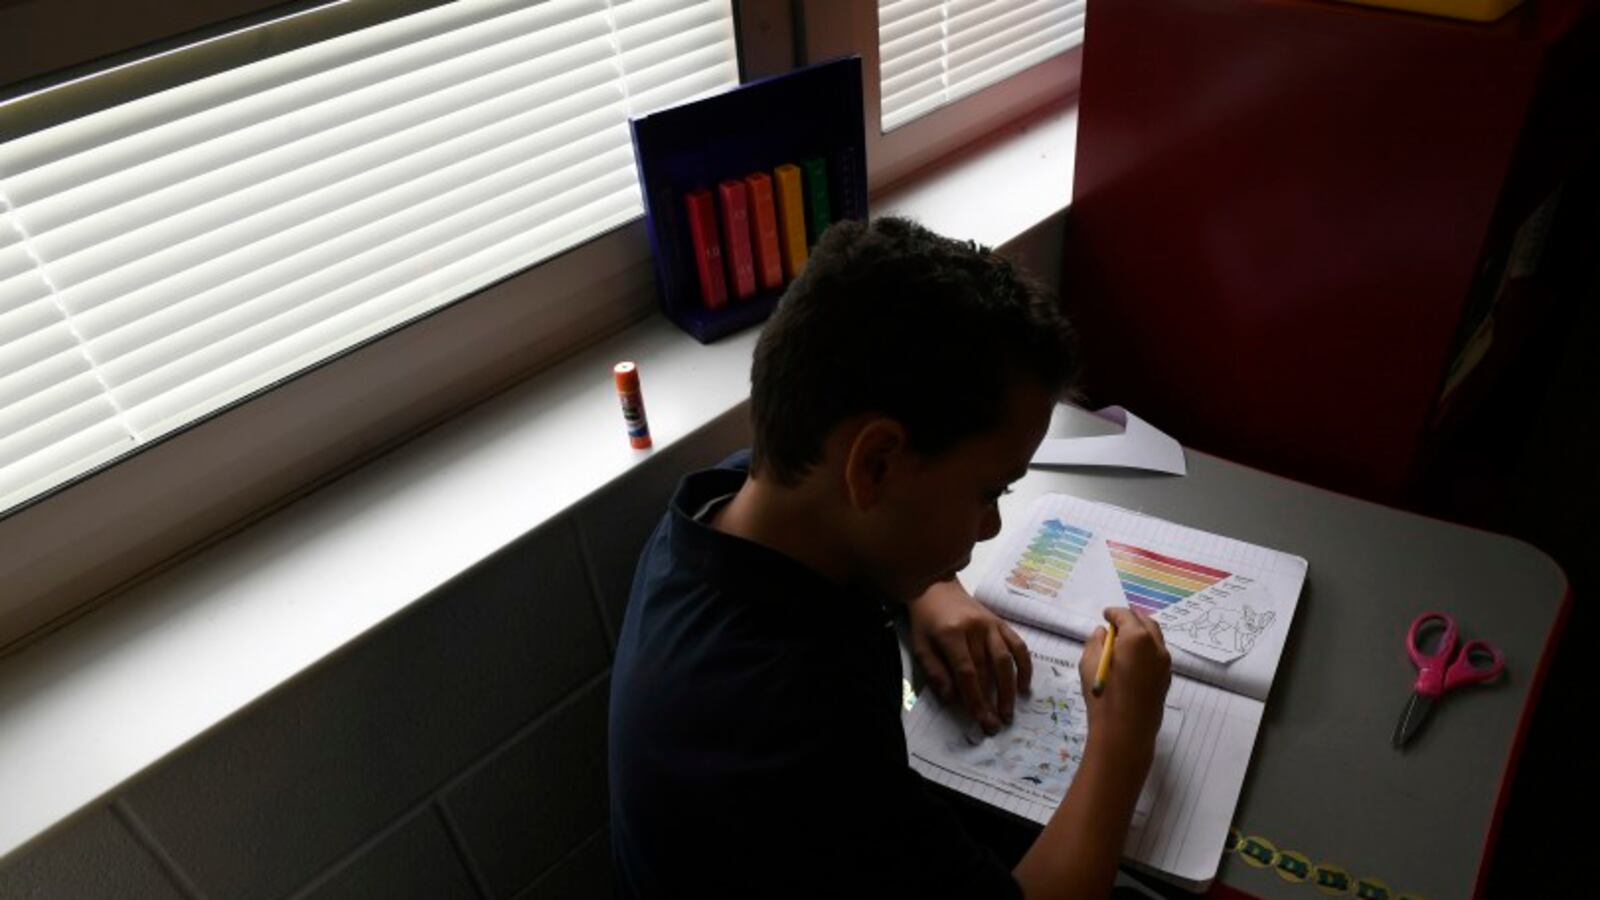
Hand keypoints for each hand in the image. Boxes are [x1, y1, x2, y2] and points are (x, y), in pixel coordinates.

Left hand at [908, 579, 1031, 732]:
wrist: (936, 587)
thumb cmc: (925, 620)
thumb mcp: (920, 645)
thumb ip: (935, 672)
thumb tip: (952, 699)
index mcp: (952, 633)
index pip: (967, 672)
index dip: (975, 698)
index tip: (981, 720)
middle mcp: (975, 628)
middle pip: (987, 670)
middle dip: (992, 700)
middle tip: (996, 724)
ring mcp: (991, 624)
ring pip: (1006, 660)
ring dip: (1010, 689)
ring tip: (1009, 712)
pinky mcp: (1001, 622)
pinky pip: (1018, 645)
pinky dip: (1024, 666)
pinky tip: (1024, 686)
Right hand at [1078, 607, 1171, 765]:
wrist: (1126, 732)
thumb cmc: (1103, 696)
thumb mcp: (1088, 665)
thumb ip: (1095, 643)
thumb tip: (1102, 633)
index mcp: (1136, 638)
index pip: (1125, 615)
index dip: (1113, 613)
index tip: (1105, 615)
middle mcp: (1156, 646)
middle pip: (1145, 622)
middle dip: (1130, 618)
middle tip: (1116, 623)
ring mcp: (1165, 663)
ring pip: (1155, 638)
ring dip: (1141, 633)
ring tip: (1124, 640)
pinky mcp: (1166, 678)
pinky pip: (1158, 654)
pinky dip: (1147, 648)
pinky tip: (1134, 659)